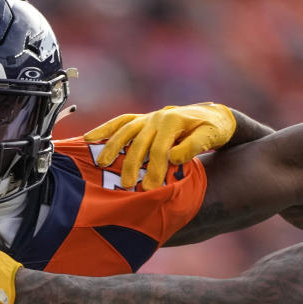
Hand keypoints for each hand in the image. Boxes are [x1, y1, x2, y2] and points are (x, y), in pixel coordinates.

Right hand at [84, 102, 235, 190]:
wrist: (213, 115)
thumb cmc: (213, 129)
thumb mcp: (210, 137)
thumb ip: (193, 147)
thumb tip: (173, 158)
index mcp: (173, 121)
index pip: (160, 149)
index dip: (154, 169)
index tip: (149, 188)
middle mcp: (158, 117)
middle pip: (139, 143)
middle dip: (131, 165)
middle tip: (125, 185)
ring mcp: (148, 118)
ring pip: (125, 131)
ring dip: (111, 147)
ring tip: (102, 164)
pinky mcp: (142, 120)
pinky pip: (120, 123)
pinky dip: (104, 130)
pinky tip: (89, 139)